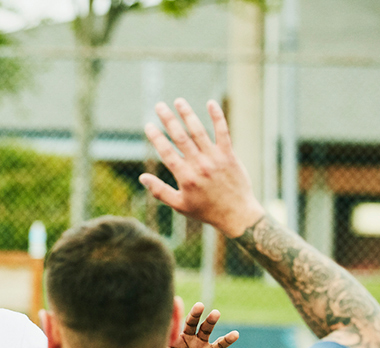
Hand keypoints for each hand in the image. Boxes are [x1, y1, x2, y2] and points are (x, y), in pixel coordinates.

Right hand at [139, 98, 266, 237]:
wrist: (236, 214)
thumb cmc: (206, 211)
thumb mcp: (179, 205)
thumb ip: (160, 191)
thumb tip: (142, 177)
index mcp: (185, 177)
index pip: (167, 152)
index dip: (156, 138)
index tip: (148, 125)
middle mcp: (199, 165)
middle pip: (180, 137)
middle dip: (168, 120)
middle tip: (159, 105)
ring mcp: (215, 158)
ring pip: (199, 131)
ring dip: (188, 114)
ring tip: (179, 101)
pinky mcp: (229, 155)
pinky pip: (222, 132)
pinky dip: (217, 117)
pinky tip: (210, 103)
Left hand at [165, 302, 238, 347]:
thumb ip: (162, 344)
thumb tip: (160, 328)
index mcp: (172, 337)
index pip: (175, 322)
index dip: (176, 314)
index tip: (176, 302)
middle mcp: (187, 338)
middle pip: (192, 322)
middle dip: (195, 314)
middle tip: (199, 306)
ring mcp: (199, 345)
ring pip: (206, 330)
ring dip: (211, 321)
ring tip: (215, 313)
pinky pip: (220, 345)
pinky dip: (228, 339)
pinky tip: (235, 334)